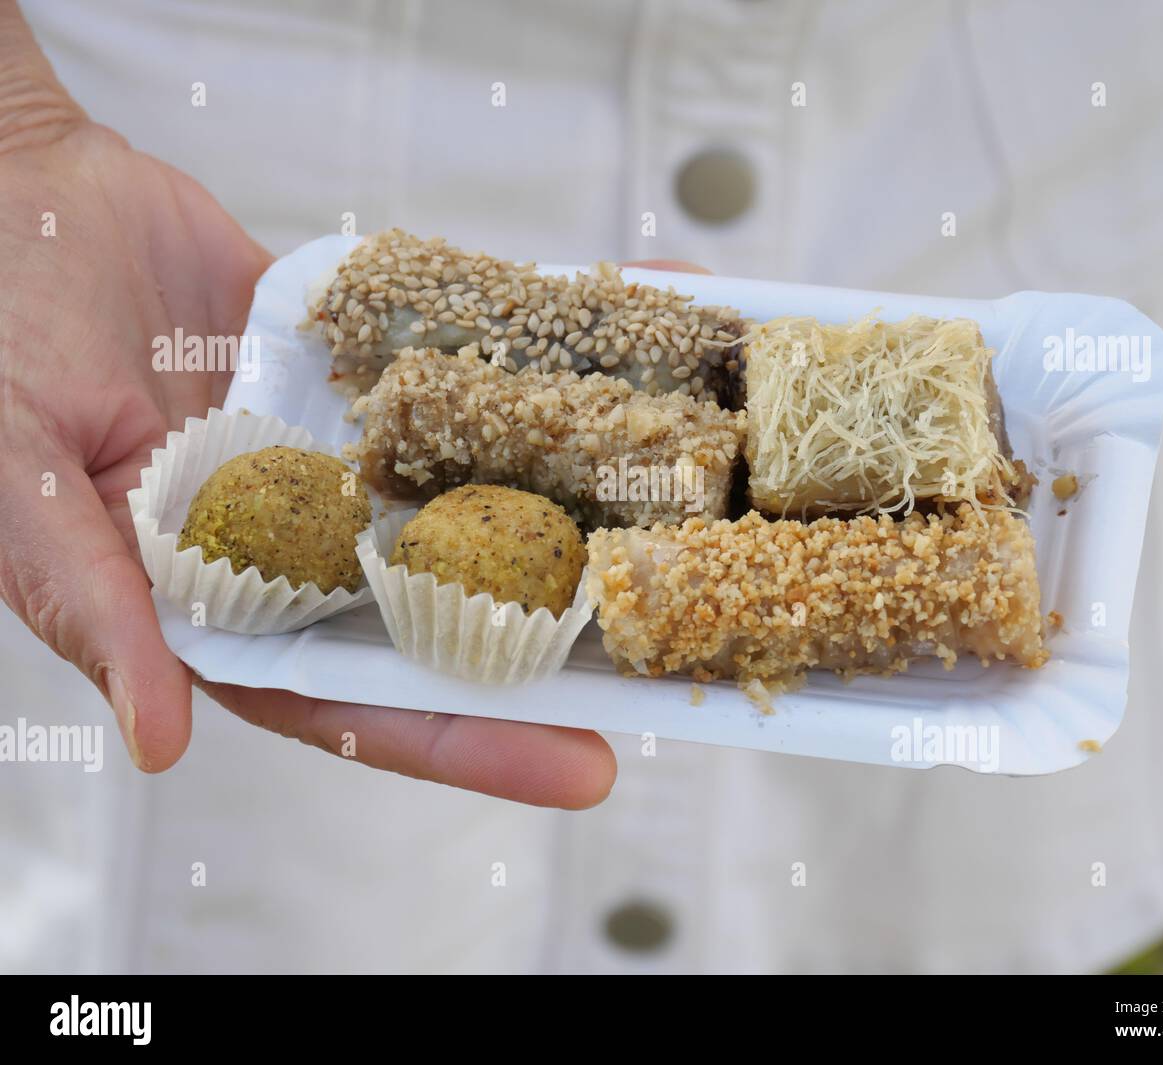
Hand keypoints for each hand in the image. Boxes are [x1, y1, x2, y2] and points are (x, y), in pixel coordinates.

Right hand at [0, 2, 614, 807]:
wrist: (19, 193)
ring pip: (474, 499)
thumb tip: (161, 736)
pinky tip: (624, 360)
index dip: (467, 739)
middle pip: (449, 614)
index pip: (357, 697)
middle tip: (670, 658)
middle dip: (558, 644)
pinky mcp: (370, 374)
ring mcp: (348, 456)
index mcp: (227, 599)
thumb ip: (91, 600)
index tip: (578, 765)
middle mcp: (305, 541)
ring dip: (575, 510)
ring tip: (686, 523)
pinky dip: (536, 369)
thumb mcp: (19, 480)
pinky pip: (461, 381)